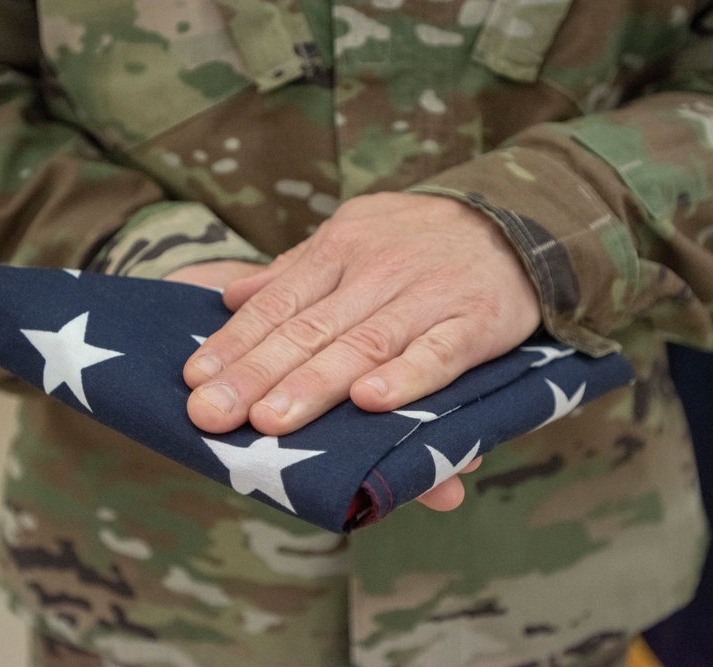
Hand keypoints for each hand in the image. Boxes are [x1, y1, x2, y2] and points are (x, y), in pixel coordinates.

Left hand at [180, 193, 541, 509]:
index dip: (236, 343)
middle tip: (212, 415)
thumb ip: (295, 269)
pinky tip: (372, 402)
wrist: (517, 220)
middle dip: (257, 373)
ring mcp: (429, 296)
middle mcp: (378, 270)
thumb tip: (229, 296)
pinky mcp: (476, 321)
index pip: (278, 302)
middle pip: (310, 328)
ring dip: (316, 384)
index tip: (195, 380)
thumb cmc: (420, 240)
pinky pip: (439, 353)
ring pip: (364, 343)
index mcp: (341, 247)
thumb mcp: (353, 234)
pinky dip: (407, 377)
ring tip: (270, 421)